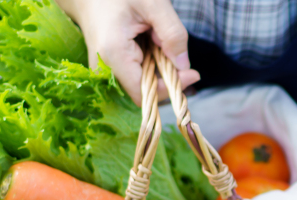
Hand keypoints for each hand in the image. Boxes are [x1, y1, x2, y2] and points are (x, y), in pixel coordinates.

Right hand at [55, 0, 200, 102]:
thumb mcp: (153, 4)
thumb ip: (172, 33)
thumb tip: (184, 65)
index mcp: (113, 53)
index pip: (144, 93)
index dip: (170, 89)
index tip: (192, 74)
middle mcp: (104, 67)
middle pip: (144, 91)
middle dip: (167, 79)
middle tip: (181, 60)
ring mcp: (103, 68)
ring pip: (140, 84)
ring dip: (159, 71)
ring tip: (162, 45)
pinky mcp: (107, 66)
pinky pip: (134, 74)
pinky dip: (150, 65)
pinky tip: (153, 47)